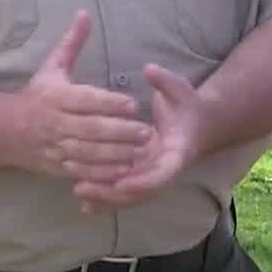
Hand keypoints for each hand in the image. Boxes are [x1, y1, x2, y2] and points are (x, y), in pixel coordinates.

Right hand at [14, 10, 152, 181]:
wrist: (6, 130)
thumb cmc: (37, 95)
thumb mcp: (52, 66)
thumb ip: (72, 42)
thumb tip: (85, 13)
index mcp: (56, 97)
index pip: (86, 100)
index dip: (110, 103)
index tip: (133, 103)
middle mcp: (56, 123)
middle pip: (91, 129)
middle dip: (120, 131)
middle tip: (147, 131)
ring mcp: (57, 147)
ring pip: (89, 152)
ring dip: (117, 153)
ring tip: (142, 149)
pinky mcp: (58, 166)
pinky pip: (82, 171)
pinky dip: (102, 173)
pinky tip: (124, 170)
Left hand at [72, 63, 208, 212]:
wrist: (194, 124)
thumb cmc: (185, 105)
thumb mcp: (179, 90)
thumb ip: (164, 81)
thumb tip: (150, 69)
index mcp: (177, 152)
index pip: (163, 174)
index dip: (143, 182)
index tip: (121, 183)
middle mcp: (164, 170)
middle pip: (140, 191)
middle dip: (112, 193)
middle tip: (82, 188)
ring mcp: (152, 176)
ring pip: (129, 196)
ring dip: (104, 197)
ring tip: (77, 190)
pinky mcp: (141, 176)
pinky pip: (123, 192)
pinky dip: (105, 199)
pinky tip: (83, 203)